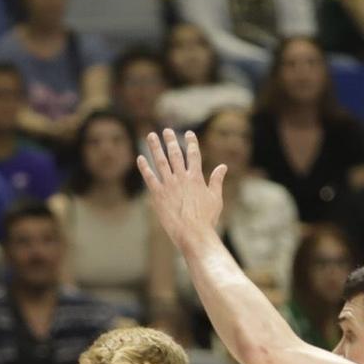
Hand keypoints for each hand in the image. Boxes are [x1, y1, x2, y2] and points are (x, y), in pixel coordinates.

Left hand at [137, 128, 226, 249]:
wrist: (193, 233)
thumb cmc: (207, 219)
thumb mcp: (216, 198)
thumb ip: (217, 181)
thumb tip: (223, 166)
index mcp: (196, 178)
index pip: (194, 155)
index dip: (191, 142)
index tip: (188, 133)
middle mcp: (181, 178)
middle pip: (175, 154)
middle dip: (171, 140)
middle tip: (166, 130)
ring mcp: (169, 185)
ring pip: (160, 162)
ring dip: (155, 147)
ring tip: (151, 136)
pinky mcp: (158, 195)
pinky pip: (149, 178)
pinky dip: (144, 168)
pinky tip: (140, 158)